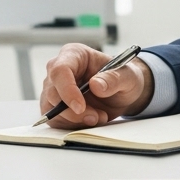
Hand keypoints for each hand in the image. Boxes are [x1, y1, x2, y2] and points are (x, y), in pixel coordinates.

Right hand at [39, 44, 153, 127]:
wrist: (122, 92)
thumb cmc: (123, 77)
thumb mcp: (128, 76)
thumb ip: (114, 78)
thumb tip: (96, 85)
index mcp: (74, 54)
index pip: (60, 70)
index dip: (67, 90)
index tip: (81, 107)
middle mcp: (59, 70)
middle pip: (53, 93)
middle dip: (74, 112)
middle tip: (97, 116)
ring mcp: (55, 89)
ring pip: (51, 110)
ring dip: (75, 120)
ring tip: (98, 117)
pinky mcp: (55, 106)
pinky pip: (56, 120)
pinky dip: (73, 125)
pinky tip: (90, 119)